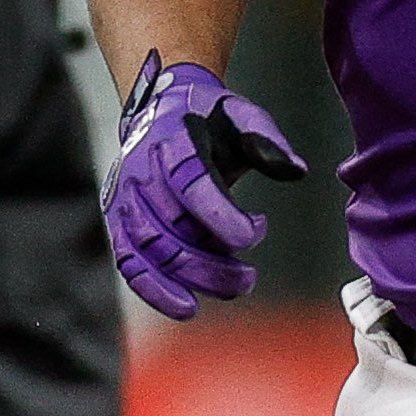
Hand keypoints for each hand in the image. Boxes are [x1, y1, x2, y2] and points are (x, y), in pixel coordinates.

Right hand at [103, 54, 311, 318]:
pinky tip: (186, 306)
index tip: (252, 234)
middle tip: (250, 276)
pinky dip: (155, 291)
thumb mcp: (241, 115)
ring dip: (193, 278)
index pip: (191, 183)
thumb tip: (296, 170)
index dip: (220, 215)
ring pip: (152, 251)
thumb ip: (268, 141)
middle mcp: (141, 171)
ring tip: (234, 286)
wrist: (158, 109)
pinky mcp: (119, 223)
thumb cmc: (204, 118)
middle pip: (171, 227)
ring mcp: (126, 200)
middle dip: (213, 261)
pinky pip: (129, 263)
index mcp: (172, 139)